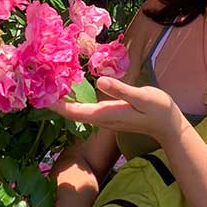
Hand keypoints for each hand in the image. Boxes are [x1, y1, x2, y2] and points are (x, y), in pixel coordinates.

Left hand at [49, 77, 184, 147]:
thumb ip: (120, 90)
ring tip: (49, 85)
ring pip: (77, 110)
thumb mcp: (141, 97)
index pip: (74, 111)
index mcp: (106, 114)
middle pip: (71, 112)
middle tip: (37, 84)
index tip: (40, 95)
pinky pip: (86, 108)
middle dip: (54, 101)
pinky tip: (70, 89)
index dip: (56, 105)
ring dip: (63, 100)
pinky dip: (75, 99)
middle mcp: (101, 118)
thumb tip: (99, 82)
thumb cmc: (158, 109)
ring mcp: (105, 117)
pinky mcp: (109, 113)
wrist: (168, 125)